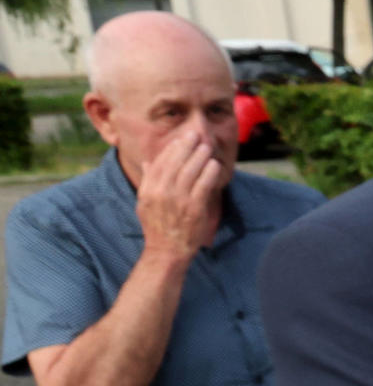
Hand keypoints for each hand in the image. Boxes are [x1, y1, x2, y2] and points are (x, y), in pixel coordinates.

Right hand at [136, 121, 227, 259]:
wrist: (167, 250)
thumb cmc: (156, 226)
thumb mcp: (144, 202)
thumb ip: (147, 180)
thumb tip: (147, 161)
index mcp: (149, 189)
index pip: (160, 162)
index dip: (172, 148)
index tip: (180, 139)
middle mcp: (162, 192)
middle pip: (176, 162)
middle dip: (187, 146)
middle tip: (195, 135)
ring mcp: (179, 199)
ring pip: (191, 170)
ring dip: (200, 156)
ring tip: (206, 147)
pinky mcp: (195, 207)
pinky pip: (204, 184)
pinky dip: (210, 172)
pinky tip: (214, 165)